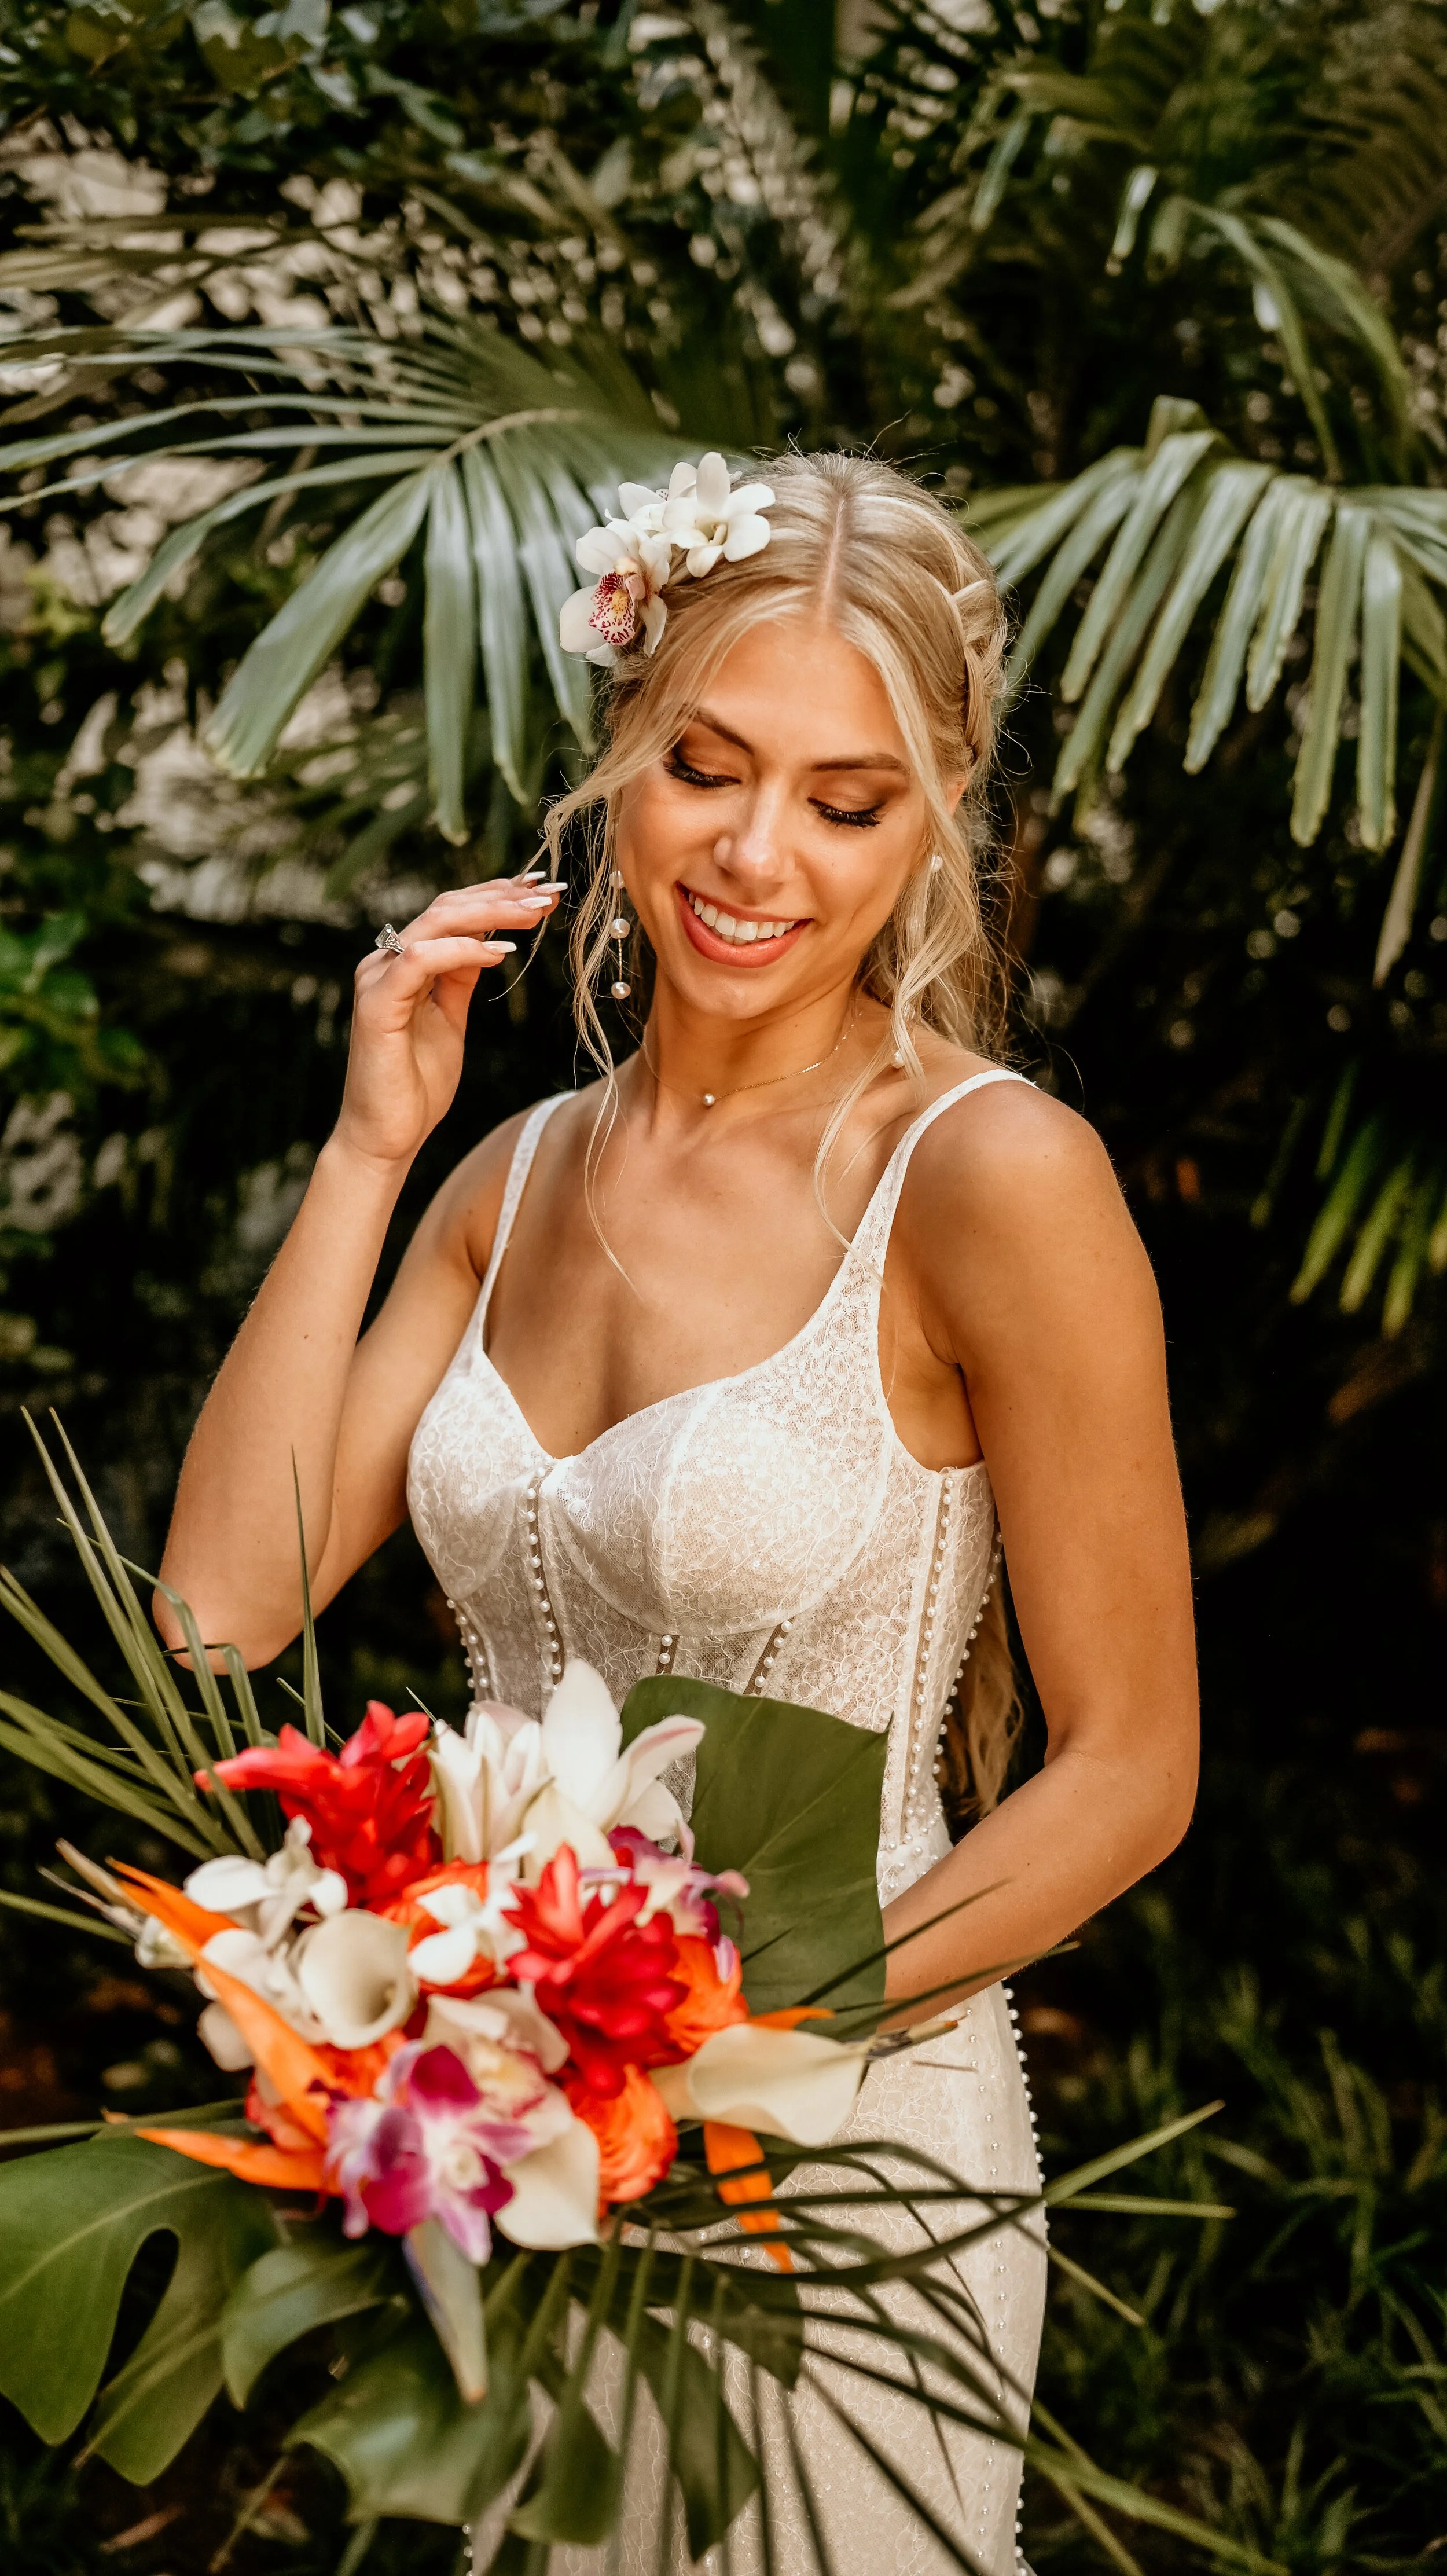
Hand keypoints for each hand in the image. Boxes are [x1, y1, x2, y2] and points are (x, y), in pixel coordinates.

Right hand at [334, 876, 562, 1170]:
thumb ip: (460, 977)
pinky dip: (463, 951)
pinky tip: (500, 952)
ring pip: (435, 923)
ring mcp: (377, 980)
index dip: (497, 894)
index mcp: (402, 963)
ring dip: (490, 913)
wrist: (385, 1136)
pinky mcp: (376, 1005)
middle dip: (502, 896)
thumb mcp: (450, 1018)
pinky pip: (421, 960)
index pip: (451, 911)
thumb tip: (490, 940)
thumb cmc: (417, 1084)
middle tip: (549, 894)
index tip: (543, 889)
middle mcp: (385, 962)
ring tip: (535, 915)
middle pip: (446, 907)